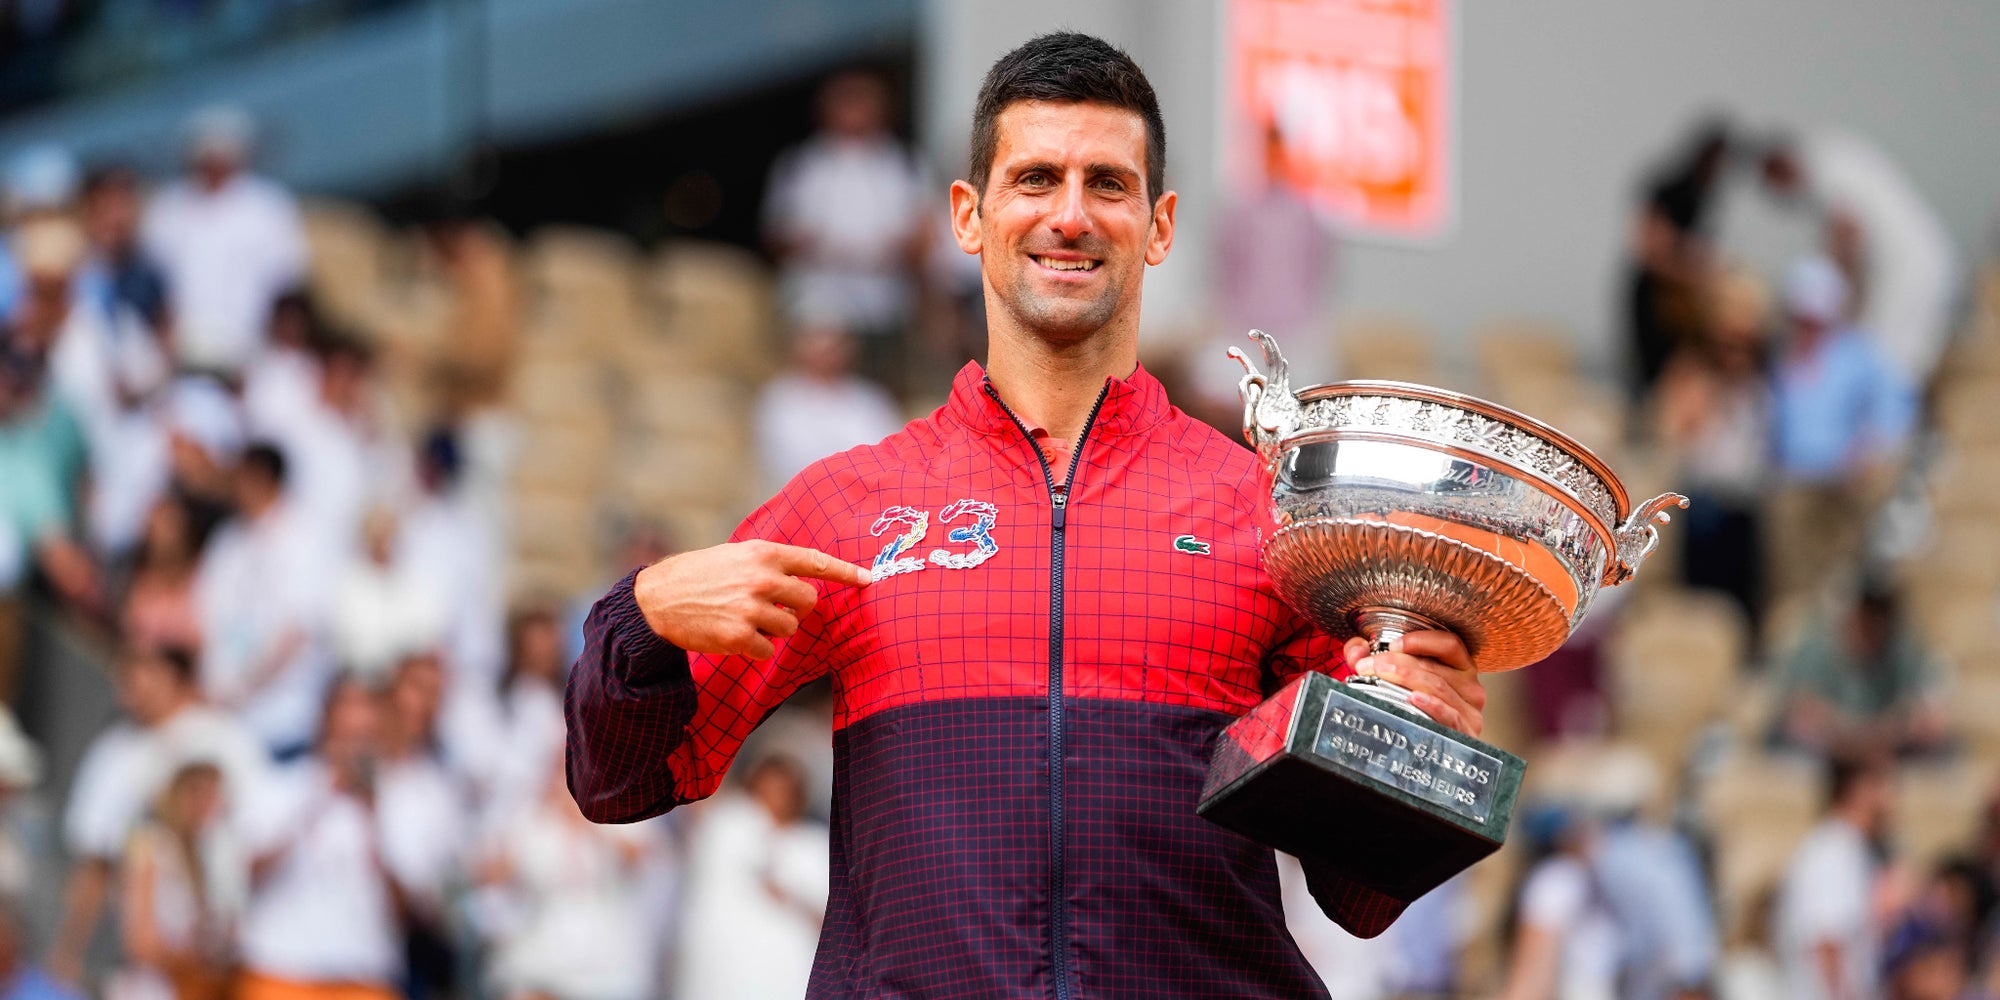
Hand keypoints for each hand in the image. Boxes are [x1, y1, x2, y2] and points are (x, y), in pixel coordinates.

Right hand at [635, 540, 870, 659]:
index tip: (868, 579)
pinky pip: (767, 649)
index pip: (815, 562)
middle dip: (798, 608)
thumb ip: (769, 563)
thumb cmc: (699, 574)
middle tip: (774, 607)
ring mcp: (751, 609)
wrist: (657, 599)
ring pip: (790, 628)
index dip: (845, 572)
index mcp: (763, 553)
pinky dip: (755, 647)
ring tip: (745, 619)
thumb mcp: (735, 554)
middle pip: (809, 601)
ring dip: (774, 629)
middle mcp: (761, 579)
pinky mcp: (739, 637)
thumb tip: (805, 576)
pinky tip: (734, 635)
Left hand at [1343, 631, 1486, 737]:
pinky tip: (1412, 698)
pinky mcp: (1466, 732)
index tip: (1391, 645)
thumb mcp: (1398, 683)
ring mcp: (1470, 711)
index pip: (1449, 644)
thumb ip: (1375, 661)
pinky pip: (1450, 714)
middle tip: (1367, 664)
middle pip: (1434, 666)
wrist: (1428, 759)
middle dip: (1396, 662)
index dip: (1420, 641)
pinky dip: (1430, 704)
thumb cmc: (1416, 714)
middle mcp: (1470, 687)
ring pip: (1437, 686)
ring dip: (1404, 678)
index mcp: (1460, 669)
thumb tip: (1356, 648)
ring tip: (1376, 676)